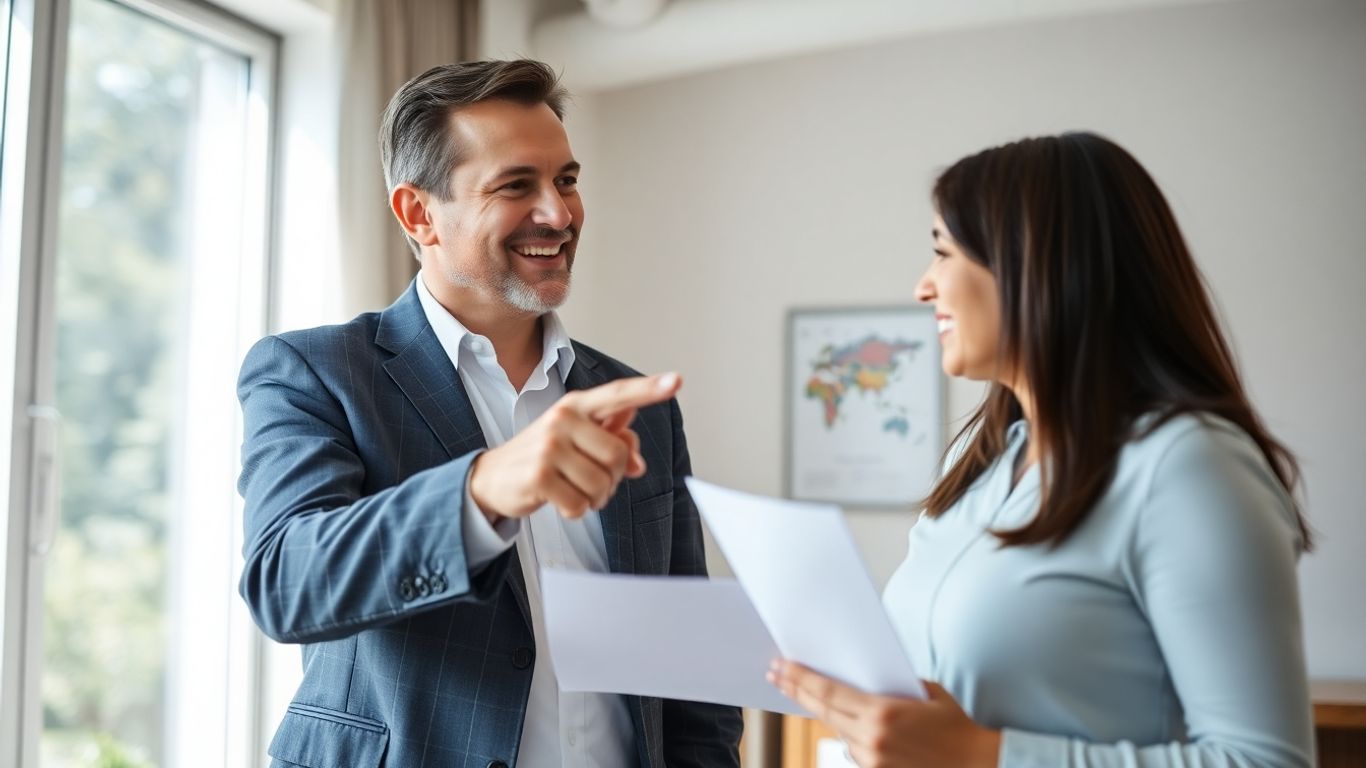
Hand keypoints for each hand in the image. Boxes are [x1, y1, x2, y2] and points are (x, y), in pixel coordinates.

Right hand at [468, 372, 681, 521]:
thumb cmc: (545, 456)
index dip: (649, 390)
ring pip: (602, 484)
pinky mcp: (539, 476)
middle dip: (613, 478)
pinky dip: (576, 511)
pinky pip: (580, 505)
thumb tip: (638, 462)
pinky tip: (560, 501)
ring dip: (595, 498)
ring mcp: (549, 446)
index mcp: (576, 405)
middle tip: (592, 481)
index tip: (676, 382)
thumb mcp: (577, 440)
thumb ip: (612, 441)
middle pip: (619, 456)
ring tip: (575, 490)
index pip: (618, 395)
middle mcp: (563, 420)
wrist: (493, 477)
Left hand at [768, 660, 1000, 767]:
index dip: (801, 679)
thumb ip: (891, 686)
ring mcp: (873, 760)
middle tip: (775, 674)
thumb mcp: (926, 692)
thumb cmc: (955, 724)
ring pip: (837, 731)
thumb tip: (863, 678)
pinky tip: (847, 721)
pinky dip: (849, 733)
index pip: (829, 692)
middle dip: (796, 690)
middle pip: (823, 711)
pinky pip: (853, 748)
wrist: (976, 764)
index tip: (780, 666)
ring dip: (825, 712)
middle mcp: (872, 739)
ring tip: (803, 690)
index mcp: (883, 713)